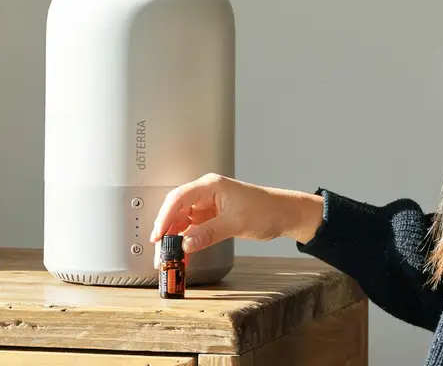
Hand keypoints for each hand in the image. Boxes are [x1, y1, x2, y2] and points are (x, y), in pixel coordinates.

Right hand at [149, 173, 323, 253]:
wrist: (285, 214)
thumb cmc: (266, 209)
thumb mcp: (236, 222)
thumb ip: (209, 232)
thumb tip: (186, 243)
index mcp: (210, 186)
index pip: (179, 198)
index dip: (164, 216)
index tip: (158, 235)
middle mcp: (206, 194)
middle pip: (177, 210)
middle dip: (166, 231)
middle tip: (160, 252)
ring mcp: (208, 206)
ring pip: (183, 222)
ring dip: (175, 239)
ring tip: (169, 258)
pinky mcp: (212, 218)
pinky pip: (194, 229)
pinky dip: (187, 242)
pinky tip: (183, 255)